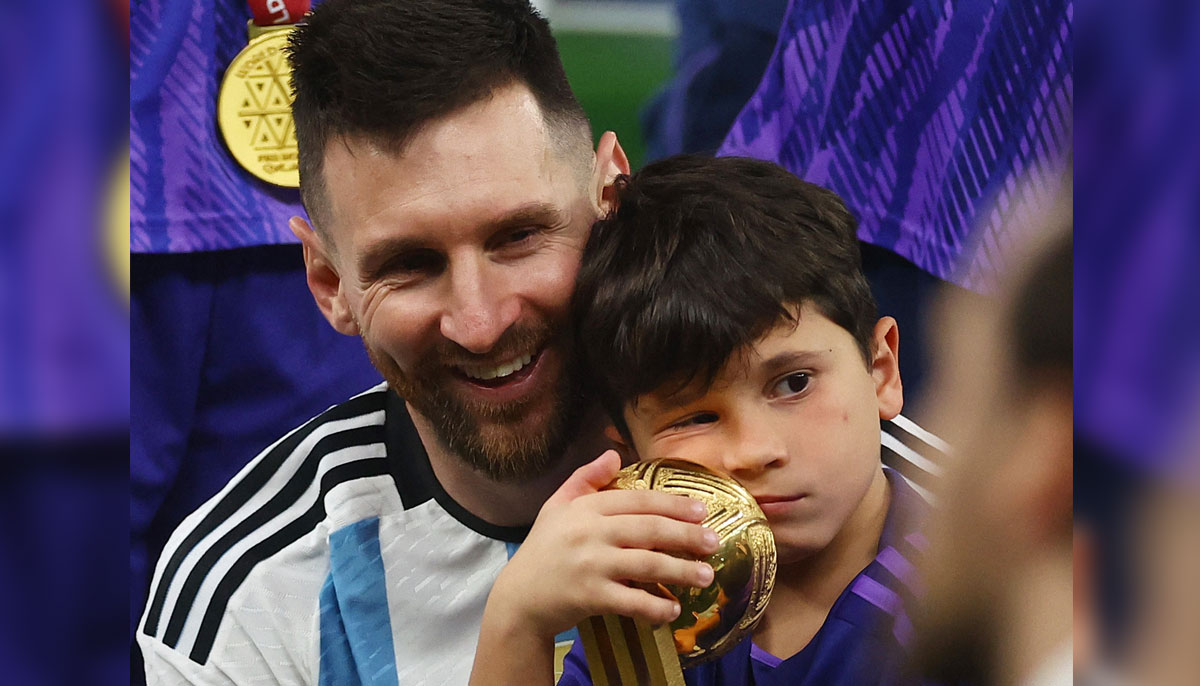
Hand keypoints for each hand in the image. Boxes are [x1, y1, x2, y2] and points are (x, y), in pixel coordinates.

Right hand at [489, 450, 719, 639]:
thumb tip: (614, 454)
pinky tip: (674, 610)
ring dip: (681, 571)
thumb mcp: (557, 506)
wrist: (518, 598)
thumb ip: (585, 479)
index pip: (638, 500)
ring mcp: (591, 565)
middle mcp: (590, 533)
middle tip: (713, 543)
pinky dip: (655, 607)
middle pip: (649, 530)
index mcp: (586, 508)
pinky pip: (631, 601)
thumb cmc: (543, 550)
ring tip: (706, 576)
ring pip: (646, 564)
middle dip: (686, 536)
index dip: (673, 504)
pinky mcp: (590, 597)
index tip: (702, 510)